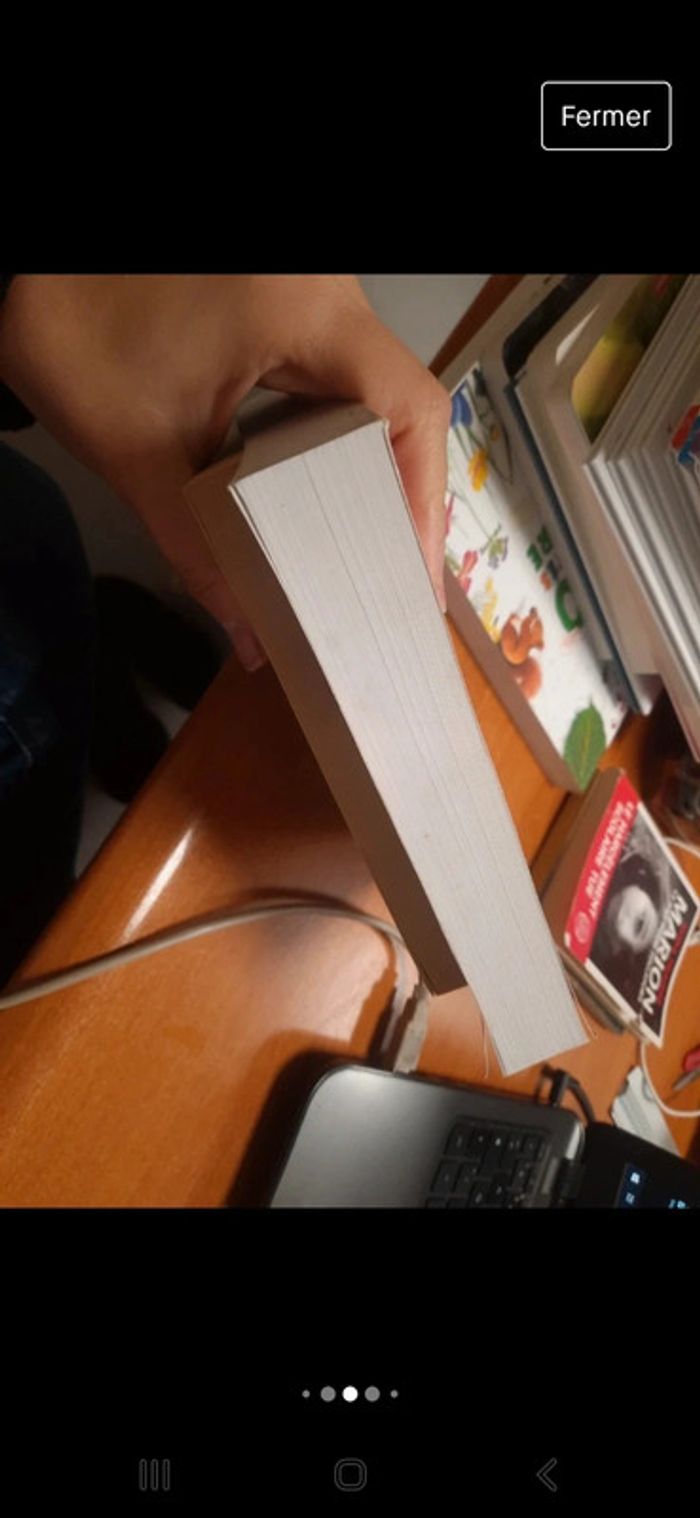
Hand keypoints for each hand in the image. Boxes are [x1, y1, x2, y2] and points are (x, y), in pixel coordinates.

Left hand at [0, 275, 450, 668]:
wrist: (18, 267)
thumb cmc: (75, 336)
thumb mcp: (139, 455)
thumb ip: (203, 552)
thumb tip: (251, 641)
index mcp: (307, 312)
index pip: (408, 407)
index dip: (424, 499)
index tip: (412, 575)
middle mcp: (327, 292)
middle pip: (400, 403)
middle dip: (402, 497)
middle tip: (394, 581)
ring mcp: (309, 291)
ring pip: (371, 390)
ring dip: (373, 471)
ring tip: (366, 555)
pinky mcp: (285, 301)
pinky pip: (335, 374)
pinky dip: (338, 439)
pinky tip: (325, 498)